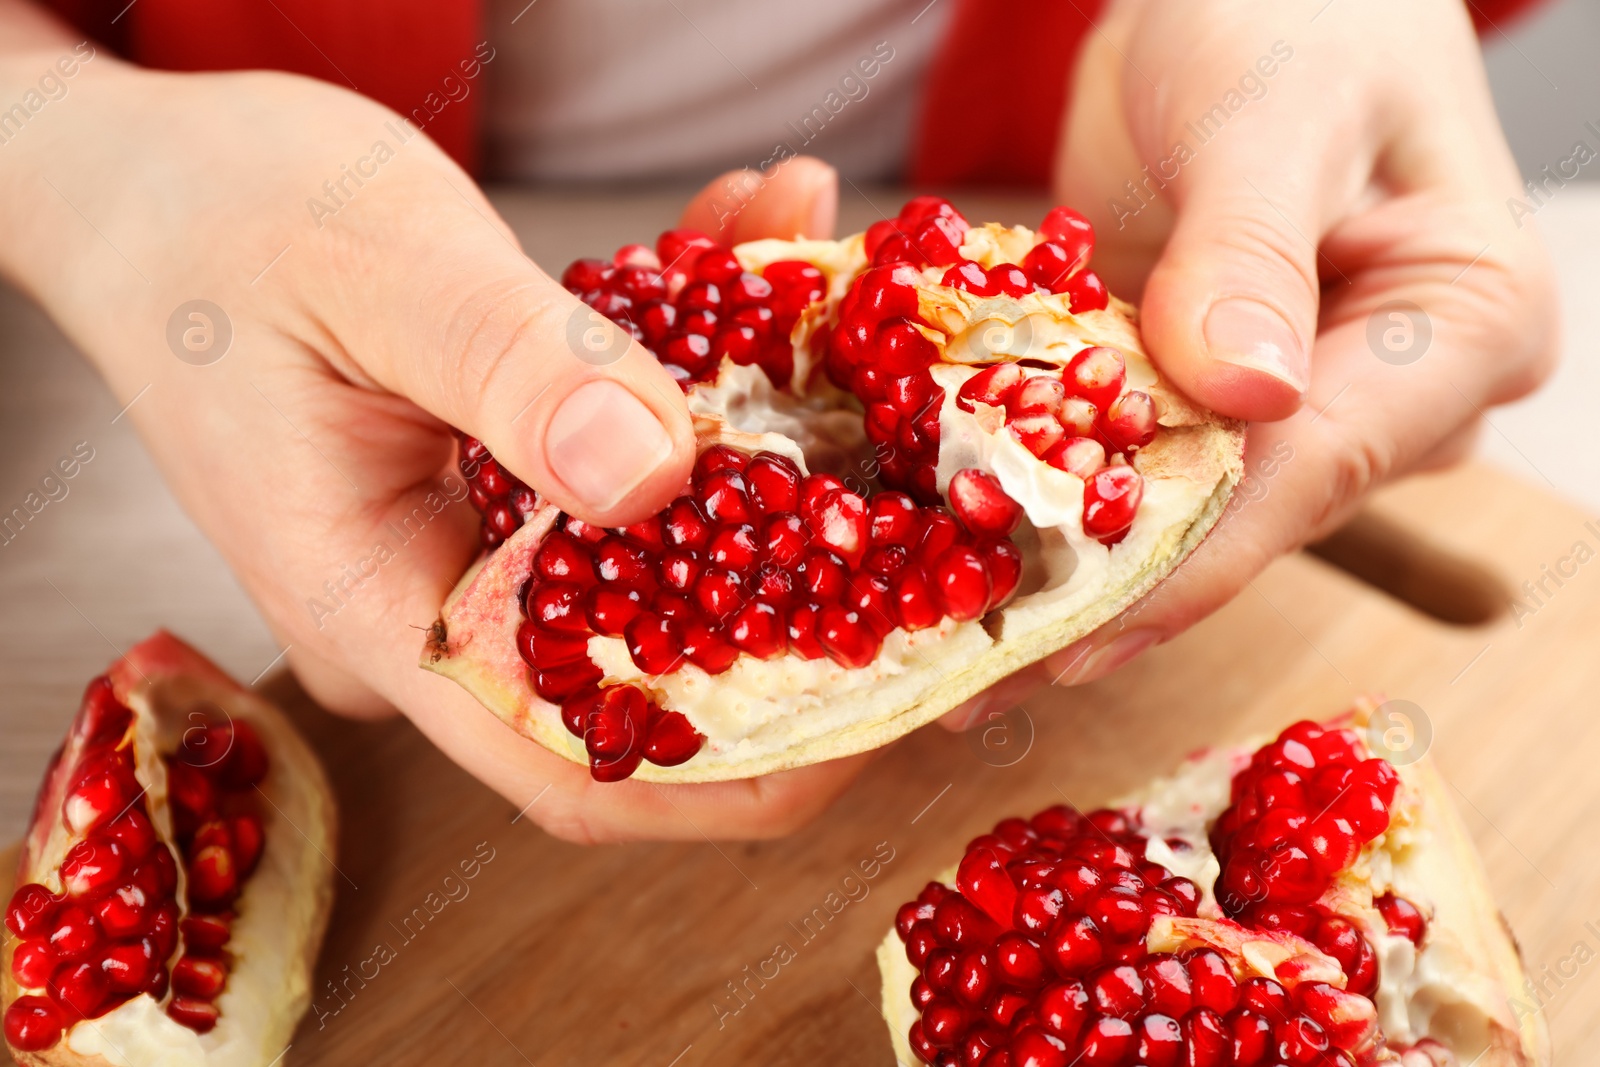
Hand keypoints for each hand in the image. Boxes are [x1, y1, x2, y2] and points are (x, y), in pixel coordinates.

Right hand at [0, 21, 853, 840]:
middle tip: (928, 491)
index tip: (895, 702)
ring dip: (768, 434)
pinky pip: (637, 455)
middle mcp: (440, 605)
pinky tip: (748, 240)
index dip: (747, 768)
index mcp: (380, 609)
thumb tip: (659, 473)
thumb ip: (514, 371)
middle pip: (659, 675)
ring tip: (822, 281)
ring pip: (667, 549)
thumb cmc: (214, 220)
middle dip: (808, 592)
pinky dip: (704, 366)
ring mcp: (479, 546)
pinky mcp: (509, 477)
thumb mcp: (375, 270)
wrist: (145, 183)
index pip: (579, 764)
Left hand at [942, 0, 1558, 727]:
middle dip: (1107, 587)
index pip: (1311, 474)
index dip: (1185, 565)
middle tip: (975, 671)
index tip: (1069, 636)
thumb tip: (1246, 397)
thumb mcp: (1275, 116)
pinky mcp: (1208, 381)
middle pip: (1243, 513)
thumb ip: (1252, 252)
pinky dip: (1048, 483)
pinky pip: (1127, 447)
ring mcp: (1297, 392)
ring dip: (1063, 555)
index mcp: (1462, 329)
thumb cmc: (1294, 8)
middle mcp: (1393, 390)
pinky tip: (957, 538)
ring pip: (1178, 497)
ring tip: (947, 628)